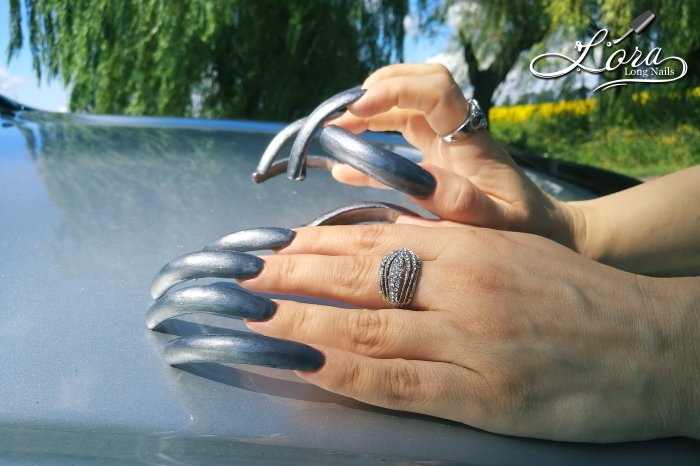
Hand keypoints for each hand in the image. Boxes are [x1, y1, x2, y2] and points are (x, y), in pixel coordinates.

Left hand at [240, 223, 699, 441]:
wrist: (655, 344)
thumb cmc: (578, 295)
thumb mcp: (510, 253)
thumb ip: (446, 252)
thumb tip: (376, 250)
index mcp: (470, 249)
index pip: (370, 242)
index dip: (309, 247)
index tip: (265, 247)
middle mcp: (463, 289)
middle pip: (356, 279)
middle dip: (287, 277)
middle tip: (234, 276)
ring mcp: (471, 345)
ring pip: (365, 330)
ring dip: (297, 324)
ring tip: (246, 317)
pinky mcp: (485, 399)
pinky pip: (398, 384)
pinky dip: (342, 375)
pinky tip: (302, 368)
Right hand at [331, 64, 582, 248]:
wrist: (542, 229)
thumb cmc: (526, 227)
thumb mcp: (499, 222)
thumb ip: (463, 203)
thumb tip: (419, 180)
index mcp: (471, 140)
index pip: (435, 90)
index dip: (395, 89)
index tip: (357, 109)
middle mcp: (456, 133)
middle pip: (414, 86)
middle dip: (374, 92)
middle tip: (340, 119)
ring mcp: (444, 145)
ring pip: (402, 110)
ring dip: (367, 117)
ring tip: (334, 136)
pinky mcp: (435, 161)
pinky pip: (397, 144)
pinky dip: (370, 150)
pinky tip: (344, 170)